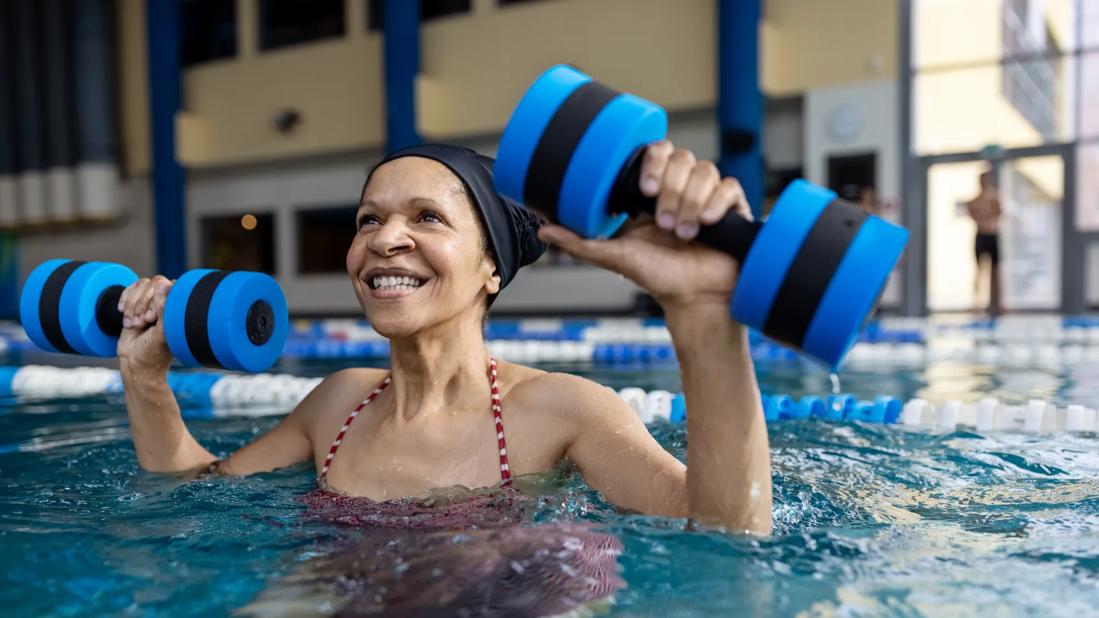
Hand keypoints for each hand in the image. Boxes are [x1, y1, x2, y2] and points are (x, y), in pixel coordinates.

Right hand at [116, 275, 174, 375]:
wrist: (135, 363)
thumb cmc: (153, 353)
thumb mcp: (160, 333)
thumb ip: (164, 309)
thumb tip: (166, 284)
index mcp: (181, 309)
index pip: (171, 286)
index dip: (157, 300)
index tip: (152, 319)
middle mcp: (169, 302)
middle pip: (154, 283)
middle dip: (143, 304)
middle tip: (142, 323)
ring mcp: (153, 301)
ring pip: (142, 285)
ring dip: (133, 306)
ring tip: (134, 324)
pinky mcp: (138, 303)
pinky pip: (131, 289)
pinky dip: (125, 301)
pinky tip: (126, 317)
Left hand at [536, 140, 751, 313]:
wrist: (696, 300)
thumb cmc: (659, 279)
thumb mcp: (616, 257)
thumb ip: (581, 243)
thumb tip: (543, 228)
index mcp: (655, 193)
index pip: (657, 152)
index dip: (652, 161)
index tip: (644, 190)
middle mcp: (682, 188)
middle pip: (682, 158)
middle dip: (671, 189)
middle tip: (663, 222)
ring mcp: (709, 196)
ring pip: (705, 171)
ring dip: (690, 202)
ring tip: (683, 234)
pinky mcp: (734, 207)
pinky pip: (730, 187)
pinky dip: (716, 204)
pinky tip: (706, 224)